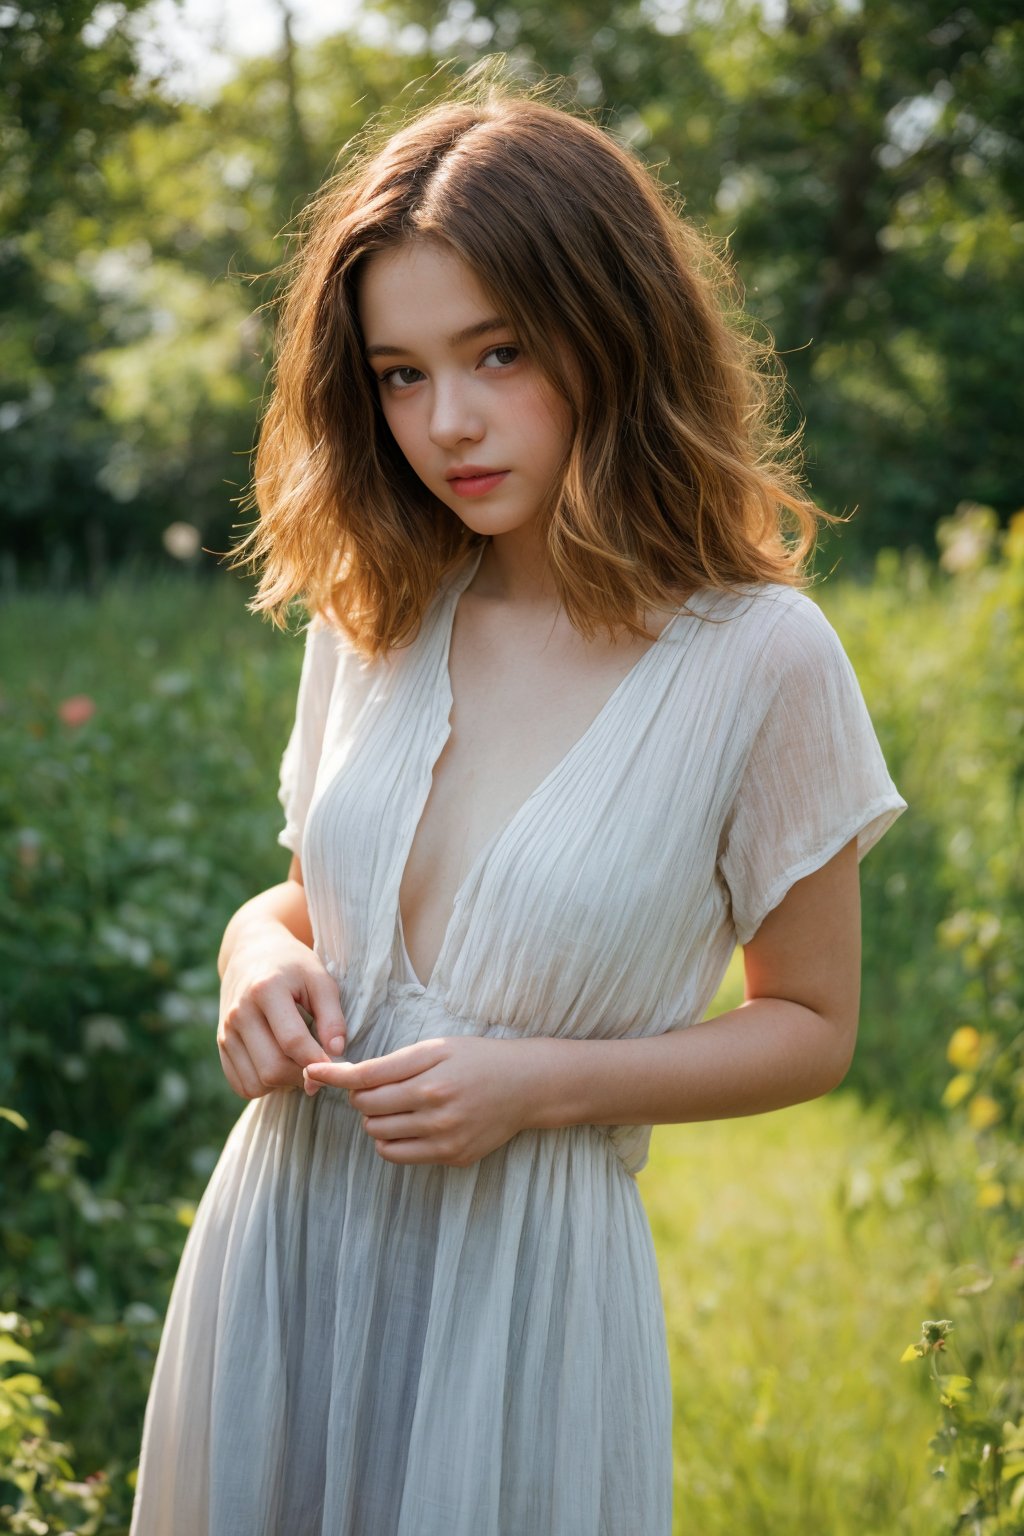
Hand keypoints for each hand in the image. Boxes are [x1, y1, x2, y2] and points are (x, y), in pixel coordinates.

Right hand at [217, 928, 343, 1099]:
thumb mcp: (319, 978)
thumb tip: (336, 1052)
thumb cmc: (293, 966)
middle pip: (272, 1068)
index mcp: (265, 990)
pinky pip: (242, 1085)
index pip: (293, 1041)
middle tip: (320, 1067)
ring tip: (300, 1064)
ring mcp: (225, 1031)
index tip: (337, 1065)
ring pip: (256, 1083)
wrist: (252, 953)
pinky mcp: (220, 1045)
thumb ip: (332, 1016)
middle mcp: (239, 1013)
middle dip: (302, 1076)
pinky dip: (265, 1086)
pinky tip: (280, 1066)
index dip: (318, 1060)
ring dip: (284, 1084)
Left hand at [303, 1036, 533, 1166]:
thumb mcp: (437, 1048)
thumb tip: (349, 1077)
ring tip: (395, 1105)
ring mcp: (444, 1138)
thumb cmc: (477, 1059)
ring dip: (376, 1119)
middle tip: (375, 1086)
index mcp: (429, 1077)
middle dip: (362, 1096)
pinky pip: (399, 1155)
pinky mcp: (452, 1157)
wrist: (525, 1086)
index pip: (366, 1079)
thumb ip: (393, 1064)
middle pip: (368, 1109)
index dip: (335, 1076)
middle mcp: (435, 1110)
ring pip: (379, 1135)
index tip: (313, 1072)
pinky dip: (391, 1141)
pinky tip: (406, 1124)